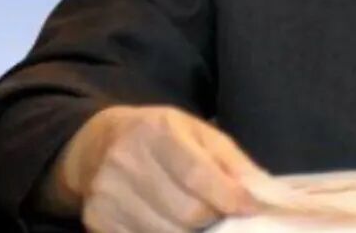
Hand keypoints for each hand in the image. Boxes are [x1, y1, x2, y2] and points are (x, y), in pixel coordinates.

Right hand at [35, 104, 264, 231]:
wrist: (100, 143)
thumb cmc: (163, 136)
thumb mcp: (199, 133)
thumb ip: (231, 160)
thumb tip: (259, 193)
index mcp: (160, 131)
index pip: (197, 173)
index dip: (227, 196)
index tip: (249, 208)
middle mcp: (128, 161)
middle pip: (185, 211)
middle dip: (212, 217)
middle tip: (220, 212)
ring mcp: (108, 194)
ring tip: (196, 218)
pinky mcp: (96, 220)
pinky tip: (170, 224)